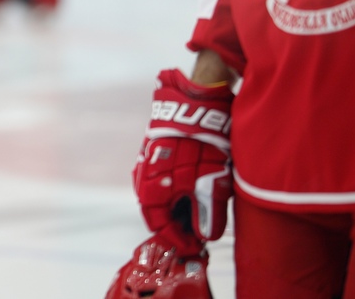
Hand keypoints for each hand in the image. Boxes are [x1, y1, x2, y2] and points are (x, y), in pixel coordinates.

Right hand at [133, 68, 232, 255]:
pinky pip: (164, 181)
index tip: (195, 250)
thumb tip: (206, 236)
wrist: (196, 104)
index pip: (160, 228)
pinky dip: (179, 193)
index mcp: (150, 191)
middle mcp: (143, 179)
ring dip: (179, 209)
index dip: (179, 242)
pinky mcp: (157, 152)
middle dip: (178, 227)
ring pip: (162, 196)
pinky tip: (196, 192)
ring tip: (201, 215)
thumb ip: (208, 216)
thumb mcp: (210, 185)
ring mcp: (148, 164)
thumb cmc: (202, 146)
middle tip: (200, 235)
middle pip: (159, 213)